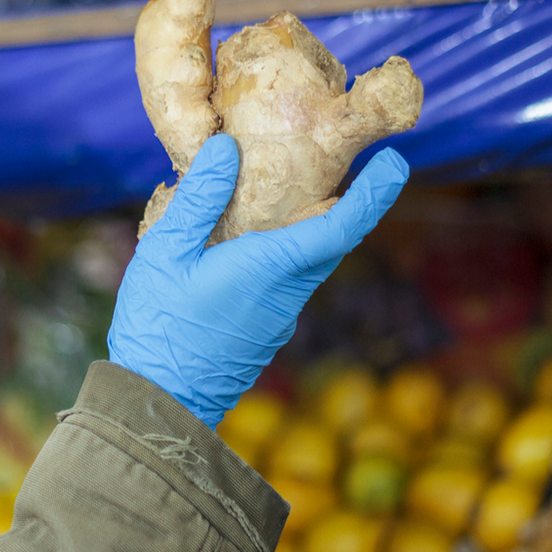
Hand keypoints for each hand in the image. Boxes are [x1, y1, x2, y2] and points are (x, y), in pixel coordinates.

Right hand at [108, 135, 408, 428]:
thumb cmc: (157, 326)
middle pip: (332, 243)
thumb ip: (199, 198)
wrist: (156, 403)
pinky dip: (283, 256)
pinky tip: (246, 246)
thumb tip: (227, 147)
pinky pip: (286, 284)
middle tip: (349, 164)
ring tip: (286, 196)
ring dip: (310, 230)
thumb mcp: (165, 251)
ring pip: (308, 265)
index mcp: (269, 269)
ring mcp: (278, 320)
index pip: (341, 226)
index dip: (374, 193)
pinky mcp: (264, 334)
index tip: (396, 161)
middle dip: (349, 203)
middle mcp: (286, 295)